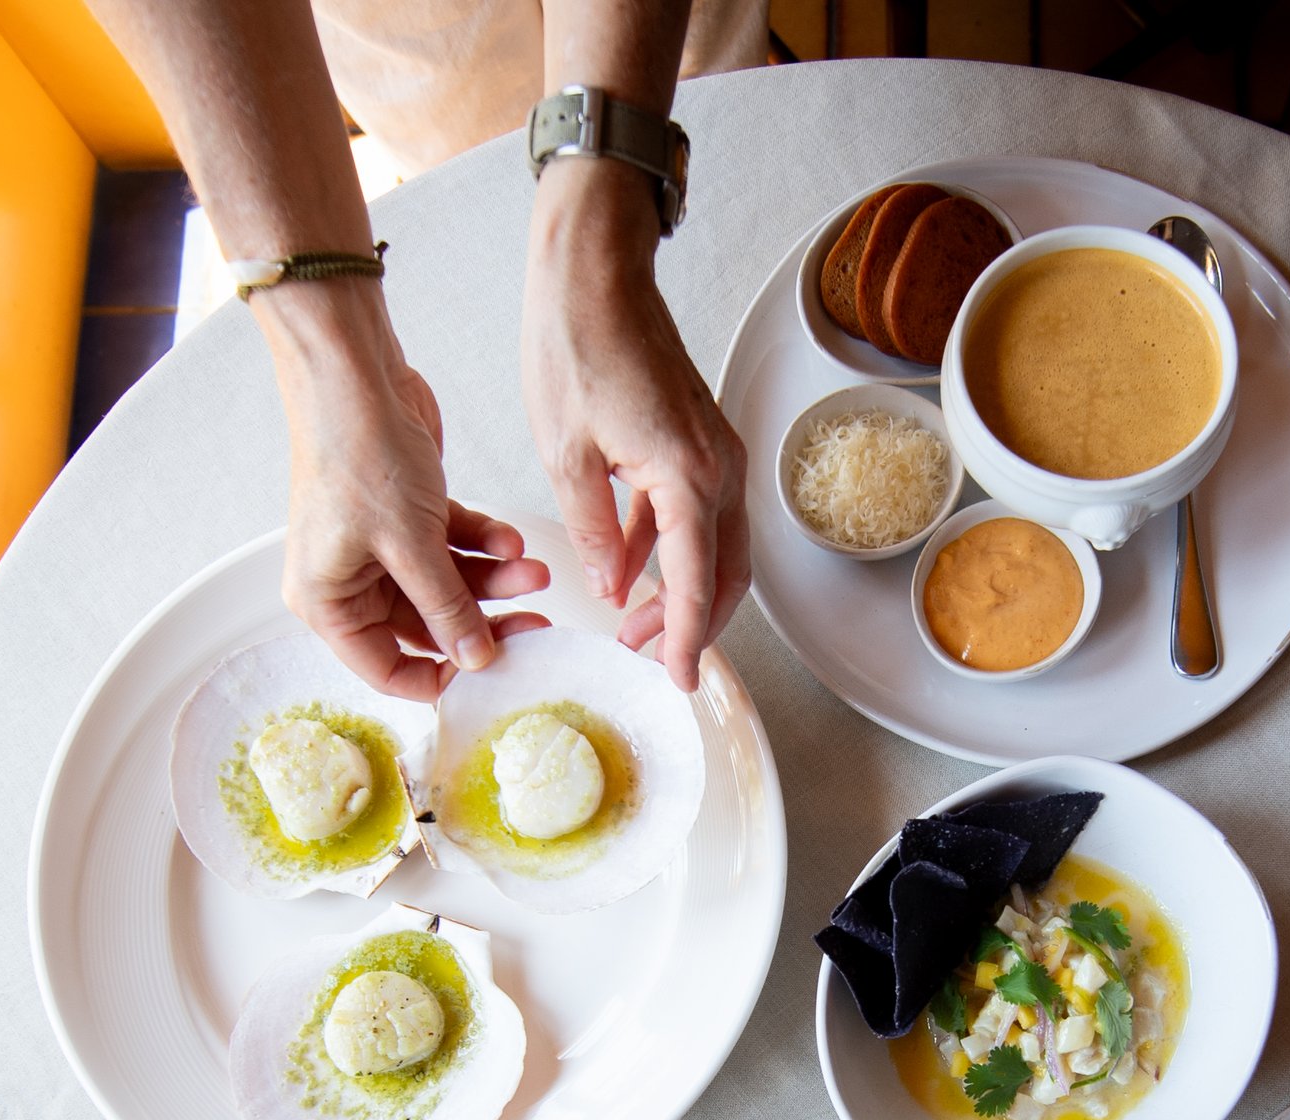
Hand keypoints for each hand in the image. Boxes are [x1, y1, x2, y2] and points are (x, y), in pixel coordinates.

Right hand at [265, 286, 552, 699]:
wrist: (354, 373)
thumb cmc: (358, 454)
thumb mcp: (410, 545)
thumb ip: (447, 608)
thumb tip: (475, 660)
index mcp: (327, 602)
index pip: (387, 669)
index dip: (440, 679)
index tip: (491, 678)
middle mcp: (348, 580)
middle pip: (427, 628)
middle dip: (483, 624)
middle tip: (535, 628)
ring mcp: (378, 547)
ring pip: (448, 586)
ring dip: (495, 581)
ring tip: (535, 571)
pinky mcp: (407, 515)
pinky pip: (454, 546)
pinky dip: (484, 544)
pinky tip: (511, 540)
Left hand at [523, 158, 748, 690]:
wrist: (597, 269)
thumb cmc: (576, 342)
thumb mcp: (564, 451)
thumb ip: (594, 528)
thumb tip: (609, 584)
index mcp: (687, 475)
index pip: (695, 581)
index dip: (685, 638)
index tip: (679, 681)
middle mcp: (719, 467)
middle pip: (725, 575)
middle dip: (692, 626)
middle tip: (649, 661)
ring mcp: (717, 452)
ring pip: (718, 548)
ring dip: (684, 593)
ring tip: (631, 626)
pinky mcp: (701, 441)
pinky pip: (698, 515)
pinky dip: (671, 552)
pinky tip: (626, 572)